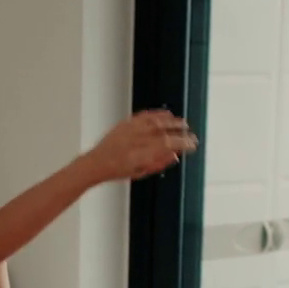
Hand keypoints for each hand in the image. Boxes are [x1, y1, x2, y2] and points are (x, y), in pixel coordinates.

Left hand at [83, 110, 197, 180]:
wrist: (96, 163)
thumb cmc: (116, 171)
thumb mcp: (140, 173)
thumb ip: (158, 163)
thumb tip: (174, 157)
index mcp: (141, 155)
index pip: (168, 145)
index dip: (182, 143)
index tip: (191, 144)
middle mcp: (136, 141)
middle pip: (164, 132)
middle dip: (180, 131)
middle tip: (190, 133)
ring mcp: (130, 131)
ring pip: (155, 122)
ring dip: (171, 121)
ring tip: (182, 123)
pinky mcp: (125, 124)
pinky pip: (144, 116)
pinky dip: (157, 114)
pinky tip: (166, 114)